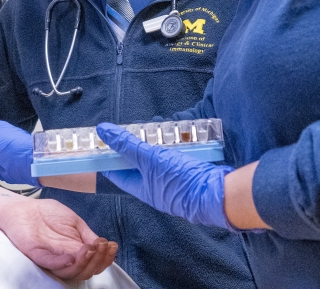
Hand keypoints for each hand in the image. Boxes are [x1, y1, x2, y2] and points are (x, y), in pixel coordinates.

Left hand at [0, 198, 117, 280]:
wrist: (24, 208)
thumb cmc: (48, 214)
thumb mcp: (75, 222)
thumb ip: (88, 234)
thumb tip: (104, 245)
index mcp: (75, 252)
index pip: (93, 263)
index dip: (106, 258)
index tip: (112, 246)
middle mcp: (65, 258)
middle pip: (85, 271)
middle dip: (98, 260)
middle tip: (102, 246)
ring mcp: (51, 258)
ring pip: (70, 272)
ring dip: (84, 263)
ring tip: (91, 249)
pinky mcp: (37, 254)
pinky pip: (50, 264)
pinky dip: (63, 263)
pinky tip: (73, 256)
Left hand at [97, 122, 233, 229]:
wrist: (217, 194)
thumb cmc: (180, 181)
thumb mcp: (150, 159)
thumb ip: (127, 144)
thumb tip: (104, 131)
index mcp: (142, 189)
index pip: (118, 173)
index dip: (108, 157)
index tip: (102, 143)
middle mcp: (156, 187)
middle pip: (140, 163)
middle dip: (136, 144)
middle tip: (134, 127)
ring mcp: (174, 181)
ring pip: (159, 158)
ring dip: (157, 141)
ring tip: (156, 125)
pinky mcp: (189, 173)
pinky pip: (176, 156)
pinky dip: (173, 144)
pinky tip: (176, 132)